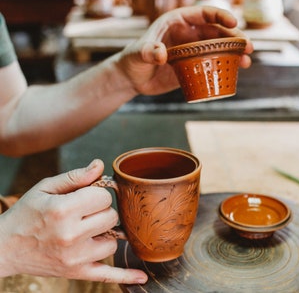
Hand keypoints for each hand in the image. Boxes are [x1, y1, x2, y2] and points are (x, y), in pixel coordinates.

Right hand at [0, 159, 147, 283]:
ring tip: (87, 229)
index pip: (104, 197)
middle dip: (102, 210)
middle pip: (111, 216)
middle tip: (86, 211)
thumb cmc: (26, 213)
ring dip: (105, 232)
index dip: (98, 193)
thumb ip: (75, 176)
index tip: (88, 195)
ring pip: (113, 240)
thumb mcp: (46, 188)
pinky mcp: (77, 272)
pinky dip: (125, 275)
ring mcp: (75, 257)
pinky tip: (142, 276)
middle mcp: (71, 235)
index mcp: (63, 210)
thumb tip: (100, 165)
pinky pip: (108, 275)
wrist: (5, 247)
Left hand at [118, 5, 252, 95]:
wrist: (131, 79)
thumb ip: (148, 52)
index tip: (233, 23)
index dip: (219, 16)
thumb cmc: (132, 61)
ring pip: (216, 48)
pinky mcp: (190, 67)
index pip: (202, 14)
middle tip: (248, 47)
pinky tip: (234, 72)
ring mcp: (190, 52)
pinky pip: (209, 64)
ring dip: (233, 53)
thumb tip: (161, 54)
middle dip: (233, 38)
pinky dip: (222, 67)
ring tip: (247, 61)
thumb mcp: (138, 54)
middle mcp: (186, 35)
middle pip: (215, 32)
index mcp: (176, 22)